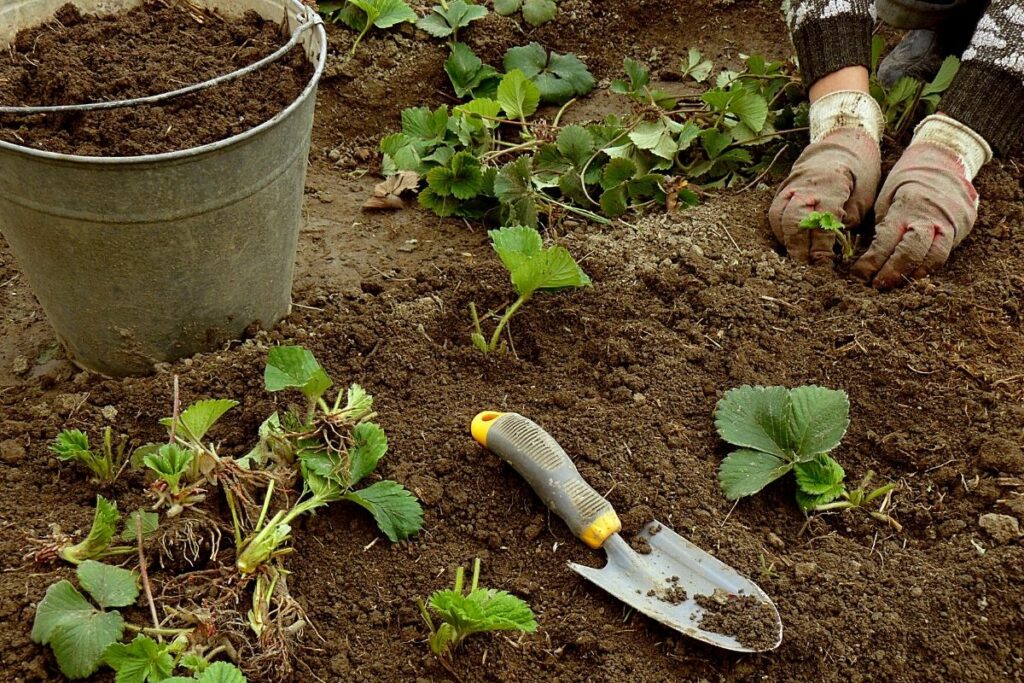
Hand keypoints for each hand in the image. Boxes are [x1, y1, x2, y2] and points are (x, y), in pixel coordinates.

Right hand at [769, 127, 880, 262]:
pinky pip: (775, 216)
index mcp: (830, 186)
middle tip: (805, 268)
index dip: (821, 246)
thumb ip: (847, 222)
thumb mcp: (863, 197)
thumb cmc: (857, 176)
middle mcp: (804, 187)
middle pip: (793, 221)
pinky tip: (790, 245)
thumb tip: (832, 248)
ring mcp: (789, 188)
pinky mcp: (781, 193)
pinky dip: (781, 233)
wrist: (840, 148)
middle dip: (798, 248)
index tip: (824, 264)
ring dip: (786, 242)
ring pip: (778, 219)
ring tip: (796, 260)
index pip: (820, 222)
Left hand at [851, 142, 977, 288]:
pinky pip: (946, 252)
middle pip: (913, 253)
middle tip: (876, 286)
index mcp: (907, 206)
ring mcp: (952, 222)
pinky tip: (914, 274)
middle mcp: (931, 216)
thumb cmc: (908, 179)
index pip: (887, 241)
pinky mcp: (963, 227)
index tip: (859, 275)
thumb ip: (883, 224)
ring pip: (935, 258)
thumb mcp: (887, 195)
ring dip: (913, 275)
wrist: (945, 160)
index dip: (872, 262)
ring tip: (895, 285)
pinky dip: (929, 266)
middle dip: (893, 273)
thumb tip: (869, 255)